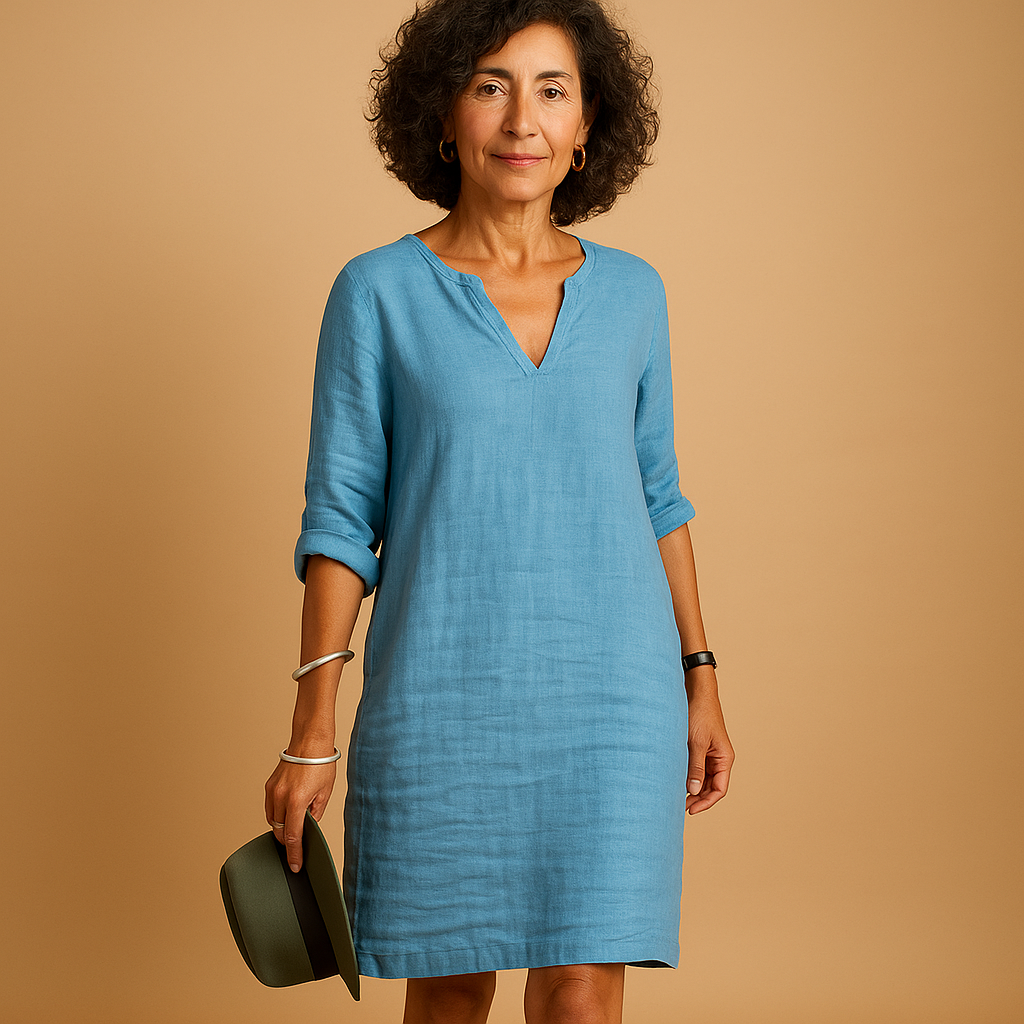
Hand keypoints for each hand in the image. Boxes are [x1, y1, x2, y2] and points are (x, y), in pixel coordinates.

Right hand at [264, 757, 336, 871]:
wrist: (310, 741)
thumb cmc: (321, 763)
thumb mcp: (325, 792)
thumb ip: (315, 813)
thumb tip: (308, 827)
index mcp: (297, 801)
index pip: (292, 836)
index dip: (294, 854)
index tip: (295, 866)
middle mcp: (281, 797)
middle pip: (280, 832)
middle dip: (288, 842)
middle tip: (298, 848)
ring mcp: (273, 791)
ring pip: (272, 821)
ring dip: (282, 828)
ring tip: (295, 827)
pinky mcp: (269, 785)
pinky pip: (269, 808)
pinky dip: (277, 816)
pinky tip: (287, 814)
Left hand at [685, 682, 734, 813]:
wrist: (696, 692)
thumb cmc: (700, 714)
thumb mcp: (696, 743)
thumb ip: (695, 767)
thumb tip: (693, 791)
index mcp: (724, 759)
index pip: (719, 789)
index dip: (706, 802)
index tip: (690, 810)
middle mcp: (719, 759)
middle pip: (710, 787)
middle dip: (697, 798)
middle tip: (678, 805)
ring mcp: (709, 754)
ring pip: (702, 779)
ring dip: (691, 788)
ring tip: (674, 795)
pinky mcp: (699, 748)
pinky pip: (695, 768)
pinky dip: (687, 776)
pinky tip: (675, 780)